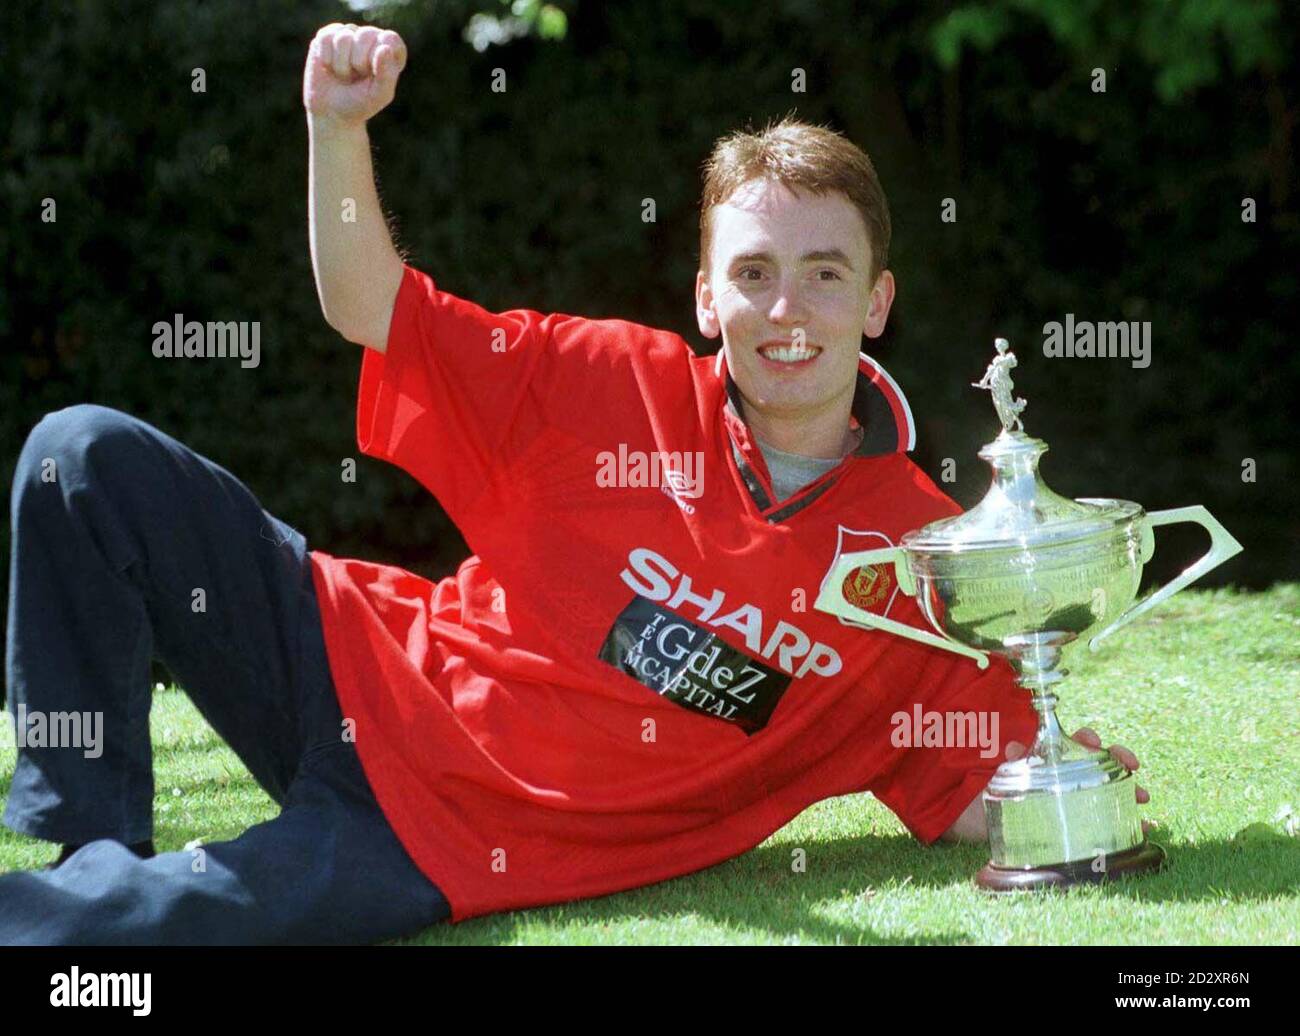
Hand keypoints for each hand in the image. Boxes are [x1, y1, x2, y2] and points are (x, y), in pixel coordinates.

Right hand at [303, 23, 406, 125]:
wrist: (331, 112)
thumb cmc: (360, 104)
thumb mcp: (379, 95)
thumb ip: (387, 74)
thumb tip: (384, 48)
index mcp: (390, 50)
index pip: (389, 39)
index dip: (378, 57)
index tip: (372, 74)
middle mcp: (369, 38)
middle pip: (365, 35)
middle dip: (358, 63)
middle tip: (356, 77)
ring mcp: (348, 34)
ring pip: (343, 37)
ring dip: (341, 64)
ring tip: (344, 75)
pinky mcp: (327, 36)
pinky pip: (325, 38)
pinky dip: (326, 58)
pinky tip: (329, 67)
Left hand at [1005, 726, 1155, 836]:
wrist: (1000, 820)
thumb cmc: (1010, 791)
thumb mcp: (1010, 775)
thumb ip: (1014, 763)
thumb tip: (1012, 748)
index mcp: (1061, 758)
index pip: (1078, 741)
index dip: (1089, 738)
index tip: (1095, 741)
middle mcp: (1078, 774)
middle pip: (1105, 761)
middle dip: (1121, 760)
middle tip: (1132, 766)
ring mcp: (1087, 796)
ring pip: (1116, 787)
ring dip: (1132, 789)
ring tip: (1142, 797)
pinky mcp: (1091, 821)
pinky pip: (1118, 819)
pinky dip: (1133, 823)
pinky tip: (1145, 828)